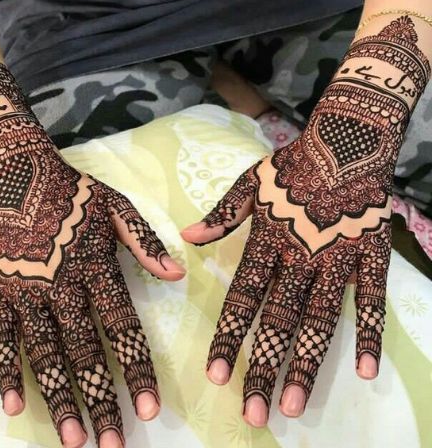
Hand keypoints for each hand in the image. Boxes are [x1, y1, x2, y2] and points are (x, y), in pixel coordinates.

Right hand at [0, 48, 184, 447]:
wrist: (18, 174)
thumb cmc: (74, 193)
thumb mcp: (117, 208)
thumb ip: (145, 242)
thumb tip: (178, 274)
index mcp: (95, 267)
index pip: (122, 328)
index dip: (136, 371)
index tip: (150, 411)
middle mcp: (61, 286)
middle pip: (84, 352)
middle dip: (101, 401)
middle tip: (113, 446)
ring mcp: (25, 290)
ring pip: (44, 353)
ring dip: (60, 398)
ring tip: (74, 440)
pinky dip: (6, 372)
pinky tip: (15, 407)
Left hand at [182, 16, 429, 426]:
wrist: (343, 142)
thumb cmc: (290, 164)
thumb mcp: (248, 183)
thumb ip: (221, 215)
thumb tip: (186, 236)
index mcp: (267, 240)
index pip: (243, 298)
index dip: (229, 337)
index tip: (216, 376)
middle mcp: (299, 256)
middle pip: (278, 320)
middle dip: (263, 366)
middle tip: (253, 413)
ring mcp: (336, 258)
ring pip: (319, 319)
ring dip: (306, 362)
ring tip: (293, 403)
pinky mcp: (369, 255)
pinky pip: (370, 299)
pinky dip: (367, 332)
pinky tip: (365, 370)